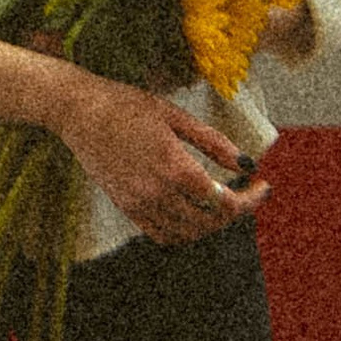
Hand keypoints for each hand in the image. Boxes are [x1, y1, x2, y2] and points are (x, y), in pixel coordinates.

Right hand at [55, 72, 268, 245]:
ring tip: (222, 203)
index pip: (224, 201)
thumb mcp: (176, 115)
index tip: (262, 186)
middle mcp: (157, 193)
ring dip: (211, 224)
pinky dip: (184, 231)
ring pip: (188, 233)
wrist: (78, 112)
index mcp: (174, 167)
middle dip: (236, 212)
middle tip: (247, 193)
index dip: (250, 200)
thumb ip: (213, 143)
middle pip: (210, 221)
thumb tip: (246, 163)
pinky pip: (162, 234)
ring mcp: (139, 204)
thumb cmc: (126, 105)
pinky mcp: (126, 207)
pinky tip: (193, 212)